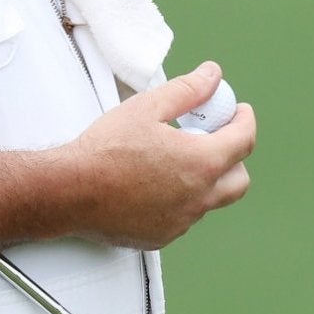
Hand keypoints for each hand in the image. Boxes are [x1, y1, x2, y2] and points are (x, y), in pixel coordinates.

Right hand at [58, 62, 256, 248]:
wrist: (69, 191)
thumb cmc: (104, 150)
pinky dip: (181, 199)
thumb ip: (187, 90)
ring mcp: (181, 221)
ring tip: (175, 158)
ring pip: (210, 200)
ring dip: (205, 179)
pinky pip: (184, 217)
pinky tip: (155, 182)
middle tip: (212, 138)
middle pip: (239, 180)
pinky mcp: (162, 237)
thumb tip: (212, 76)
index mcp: (201, 163)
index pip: (245, 140)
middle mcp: (198, 198)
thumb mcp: (149, 107)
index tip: (238, 111)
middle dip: (234, 157)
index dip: (245, 120)